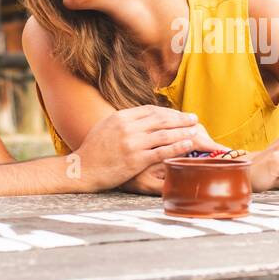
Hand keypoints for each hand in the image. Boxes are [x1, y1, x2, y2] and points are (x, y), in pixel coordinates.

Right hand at [76, 107, 224, 190]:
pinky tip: (188, 145)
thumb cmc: (93, 150)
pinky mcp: (136, 159)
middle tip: (194, 118)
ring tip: (196, 131)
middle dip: (180, 118)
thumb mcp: (106, 127)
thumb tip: (140, 117)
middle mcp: (127, 127)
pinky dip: (178, 147)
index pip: (150, 110)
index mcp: (121, 117)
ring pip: (165, 134)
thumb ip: (124, 121)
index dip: (168, 112)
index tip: (179, 114)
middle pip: (161, 119)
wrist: (82, 169)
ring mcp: (132, 143)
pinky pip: (162, 151)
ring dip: (183, 131)